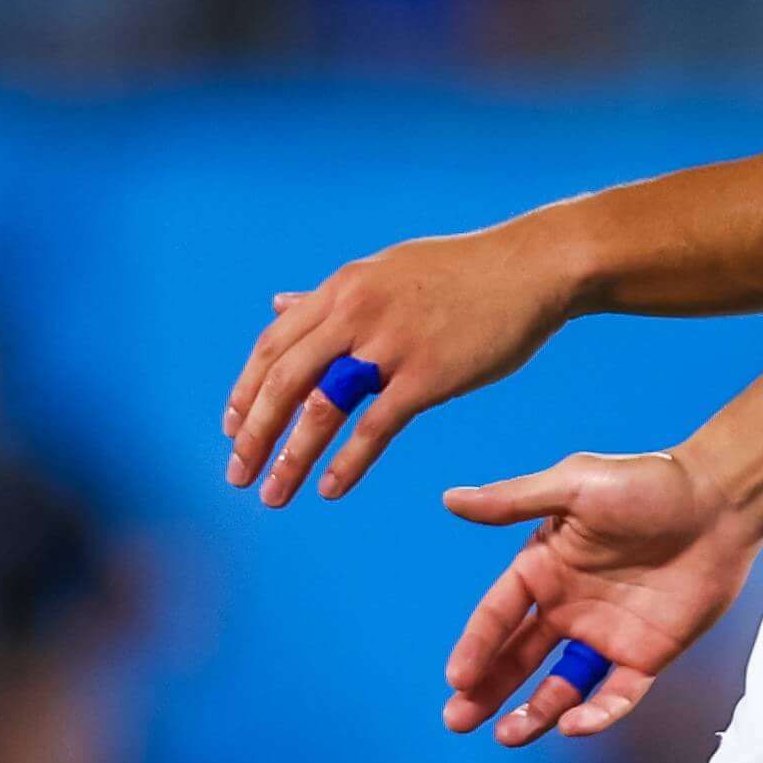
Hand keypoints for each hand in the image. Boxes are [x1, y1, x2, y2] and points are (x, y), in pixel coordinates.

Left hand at [227, 218, 583, 506]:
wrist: (532, 268)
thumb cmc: (461, 272)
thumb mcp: (383, 272)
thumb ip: (329, 297)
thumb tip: (279, 304)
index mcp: (341, 290)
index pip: (273, 346)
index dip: (245, 391)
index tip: (230, 429)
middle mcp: (354, 313)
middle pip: (283, 381)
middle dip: (252, 433)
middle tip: (236, 474)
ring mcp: (390, 345)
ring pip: (320, 408)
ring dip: (290, 457)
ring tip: (273, 494)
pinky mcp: (428, 375)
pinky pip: (376, 426)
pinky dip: (348, 462)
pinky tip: (330, 489)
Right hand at [436, 447, 762, 745]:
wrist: (719, 502)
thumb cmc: (648, 483)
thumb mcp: (574, 485)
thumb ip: (513, 501)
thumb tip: (451, 500)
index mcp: (544, 568)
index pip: (498, 616)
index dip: (476, 646)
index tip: (457, 677)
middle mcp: (568, 607)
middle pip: (518, 658)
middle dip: (487, 690)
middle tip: (458, 720)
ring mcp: (606, 635)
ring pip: (560, 686)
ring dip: (533, 713)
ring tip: (507, 735)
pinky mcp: (646, 655)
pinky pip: (617, 694)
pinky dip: (596, 715)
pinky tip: (573, 725)